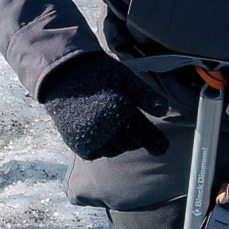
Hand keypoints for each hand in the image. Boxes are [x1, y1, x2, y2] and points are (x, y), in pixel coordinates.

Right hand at [40, 50, 170, 161]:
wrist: (63, 75)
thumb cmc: (99, 74)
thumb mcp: (126, 78)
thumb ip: (146, 96)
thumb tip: (165, 111)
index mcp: (120, 110)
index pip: (145, 136)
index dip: (157, 144)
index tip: (163, 148)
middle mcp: (105, 127)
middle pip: (130, 144)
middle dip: (136, 138)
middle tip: (132, 126)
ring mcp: (89, 137)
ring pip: (114, 151)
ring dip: (119, 143)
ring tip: (115, 127)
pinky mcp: (76, 142)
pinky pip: (96, 153)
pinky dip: (101, 147)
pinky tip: (100, 132)